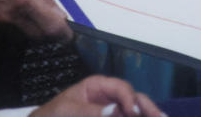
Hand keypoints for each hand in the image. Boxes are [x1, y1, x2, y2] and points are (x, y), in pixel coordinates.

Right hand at [0, 0, 69, 40]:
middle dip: (46, 31)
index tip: (68, 35)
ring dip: (28, 26)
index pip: (50, 26)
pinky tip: (8, 5)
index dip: (62, 34)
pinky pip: (2, 28)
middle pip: (36, 36)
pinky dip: (11, 22)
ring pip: (18, 33)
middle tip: (51, 21)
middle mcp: (7, 15)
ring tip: (27, 8)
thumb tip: (54, 9)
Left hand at [29, 75, 163, 116]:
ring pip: (134, 111)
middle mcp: (109, 97)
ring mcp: (111, 111)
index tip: (134, 112)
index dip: (130, 99)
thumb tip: (116, 111)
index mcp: (99, 86)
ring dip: (147, 113)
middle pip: (134, 100)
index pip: (121, 88)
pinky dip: (137, 116)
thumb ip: (90, 111)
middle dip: (148, 108)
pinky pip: (125, 116)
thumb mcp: (68, 111)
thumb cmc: (52, 115)